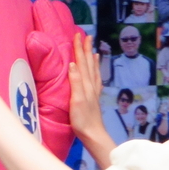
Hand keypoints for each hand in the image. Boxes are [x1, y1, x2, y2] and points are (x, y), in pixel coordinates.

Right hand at [50, 27, 101, 145]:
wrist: (93, 134)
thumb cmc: (82, 120)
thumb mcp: (76, 100)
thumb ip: (75, 82)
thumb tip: (72, 64)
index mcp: (85, 84)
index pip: (81, 62)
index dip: (79, 48)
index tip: (77, 35)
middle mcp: (90, 85)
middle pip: (88, 63)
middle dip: (86, 49)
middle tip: (86, 36)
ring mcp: (93, 91)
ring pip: (93, 69)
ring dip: (92, 58)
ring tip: (92, 48)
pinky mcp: (93, 98)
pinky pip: (95, 79)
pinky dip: (96, 70)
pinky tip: (96, 69)